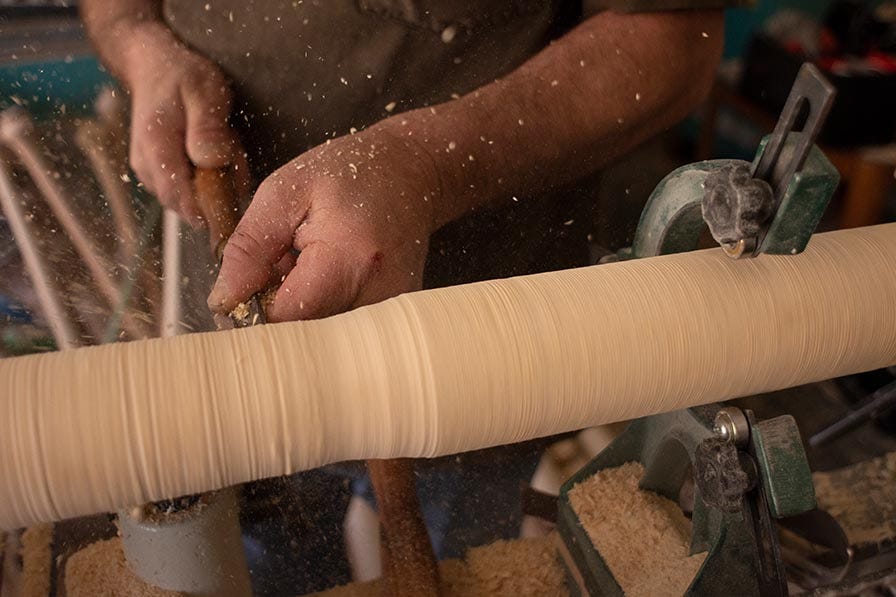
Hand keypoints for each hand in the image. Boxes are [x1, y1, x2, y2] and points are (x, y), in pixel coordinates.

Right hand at [123, 23, 242, 223]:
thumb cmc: (182, 76)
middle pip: (188, 205)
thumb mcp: (205, 92)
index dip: (211, 208)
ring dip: (214, 185)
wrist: (154, 67)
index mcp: (156, 147)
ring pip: (190, 200)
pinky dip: (206, 179)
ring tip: (223, 145)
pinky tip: (213, 153)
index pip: (180, 198)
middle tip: (233, 154)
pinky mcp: (156, 175)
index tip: (236, 195)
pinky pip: (187, 191)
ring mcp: (150, 173)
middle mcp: (146, 166)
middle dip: (218, 192)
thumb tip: (212, 162)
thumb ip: (209, 128)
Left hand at [207, 126, 440, 321]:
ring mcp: (393, 309)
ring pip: (325, 337)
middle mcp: (379, 292)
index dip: (255, 310)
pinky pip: (345, 330)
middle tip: (284, 266)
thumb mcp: (284, 193)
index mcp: (349, 257)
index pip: (286, 318)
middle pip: (307, 334)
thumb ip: (249, 248)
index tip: (248, 287)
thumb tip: (225, 300)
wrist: (412, 173)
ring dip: (304, 310)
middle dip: (281, 310)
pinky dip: (326, 309)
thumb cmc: (351, 173)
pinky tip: (330, 277)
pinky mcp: (395, 315)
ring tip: (310, 267)